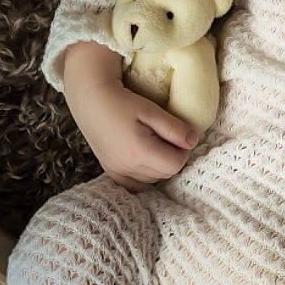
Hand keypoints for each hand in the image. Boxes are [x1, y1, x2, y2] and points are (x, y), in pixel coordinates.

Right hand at [60, 42, 197, 189]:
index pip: (175, 164)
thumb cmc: (122, 101)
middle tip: (167, 137)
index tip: (179, 136)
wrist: (91, 100)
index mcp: (139, 152)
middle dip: (172, 157)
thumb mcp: (151, 110)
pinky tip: (144, 160)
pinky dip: (145, 175)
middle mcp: (127, 167)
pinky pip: (135, 184)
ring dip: (159, 166)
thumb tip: (193, 141)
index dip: (183, 151)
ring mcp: (117, 171)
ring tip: (154, 144)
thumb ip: (174, 128)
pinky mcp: (111, 171)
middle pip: (165, 174)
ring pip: (152, 179)